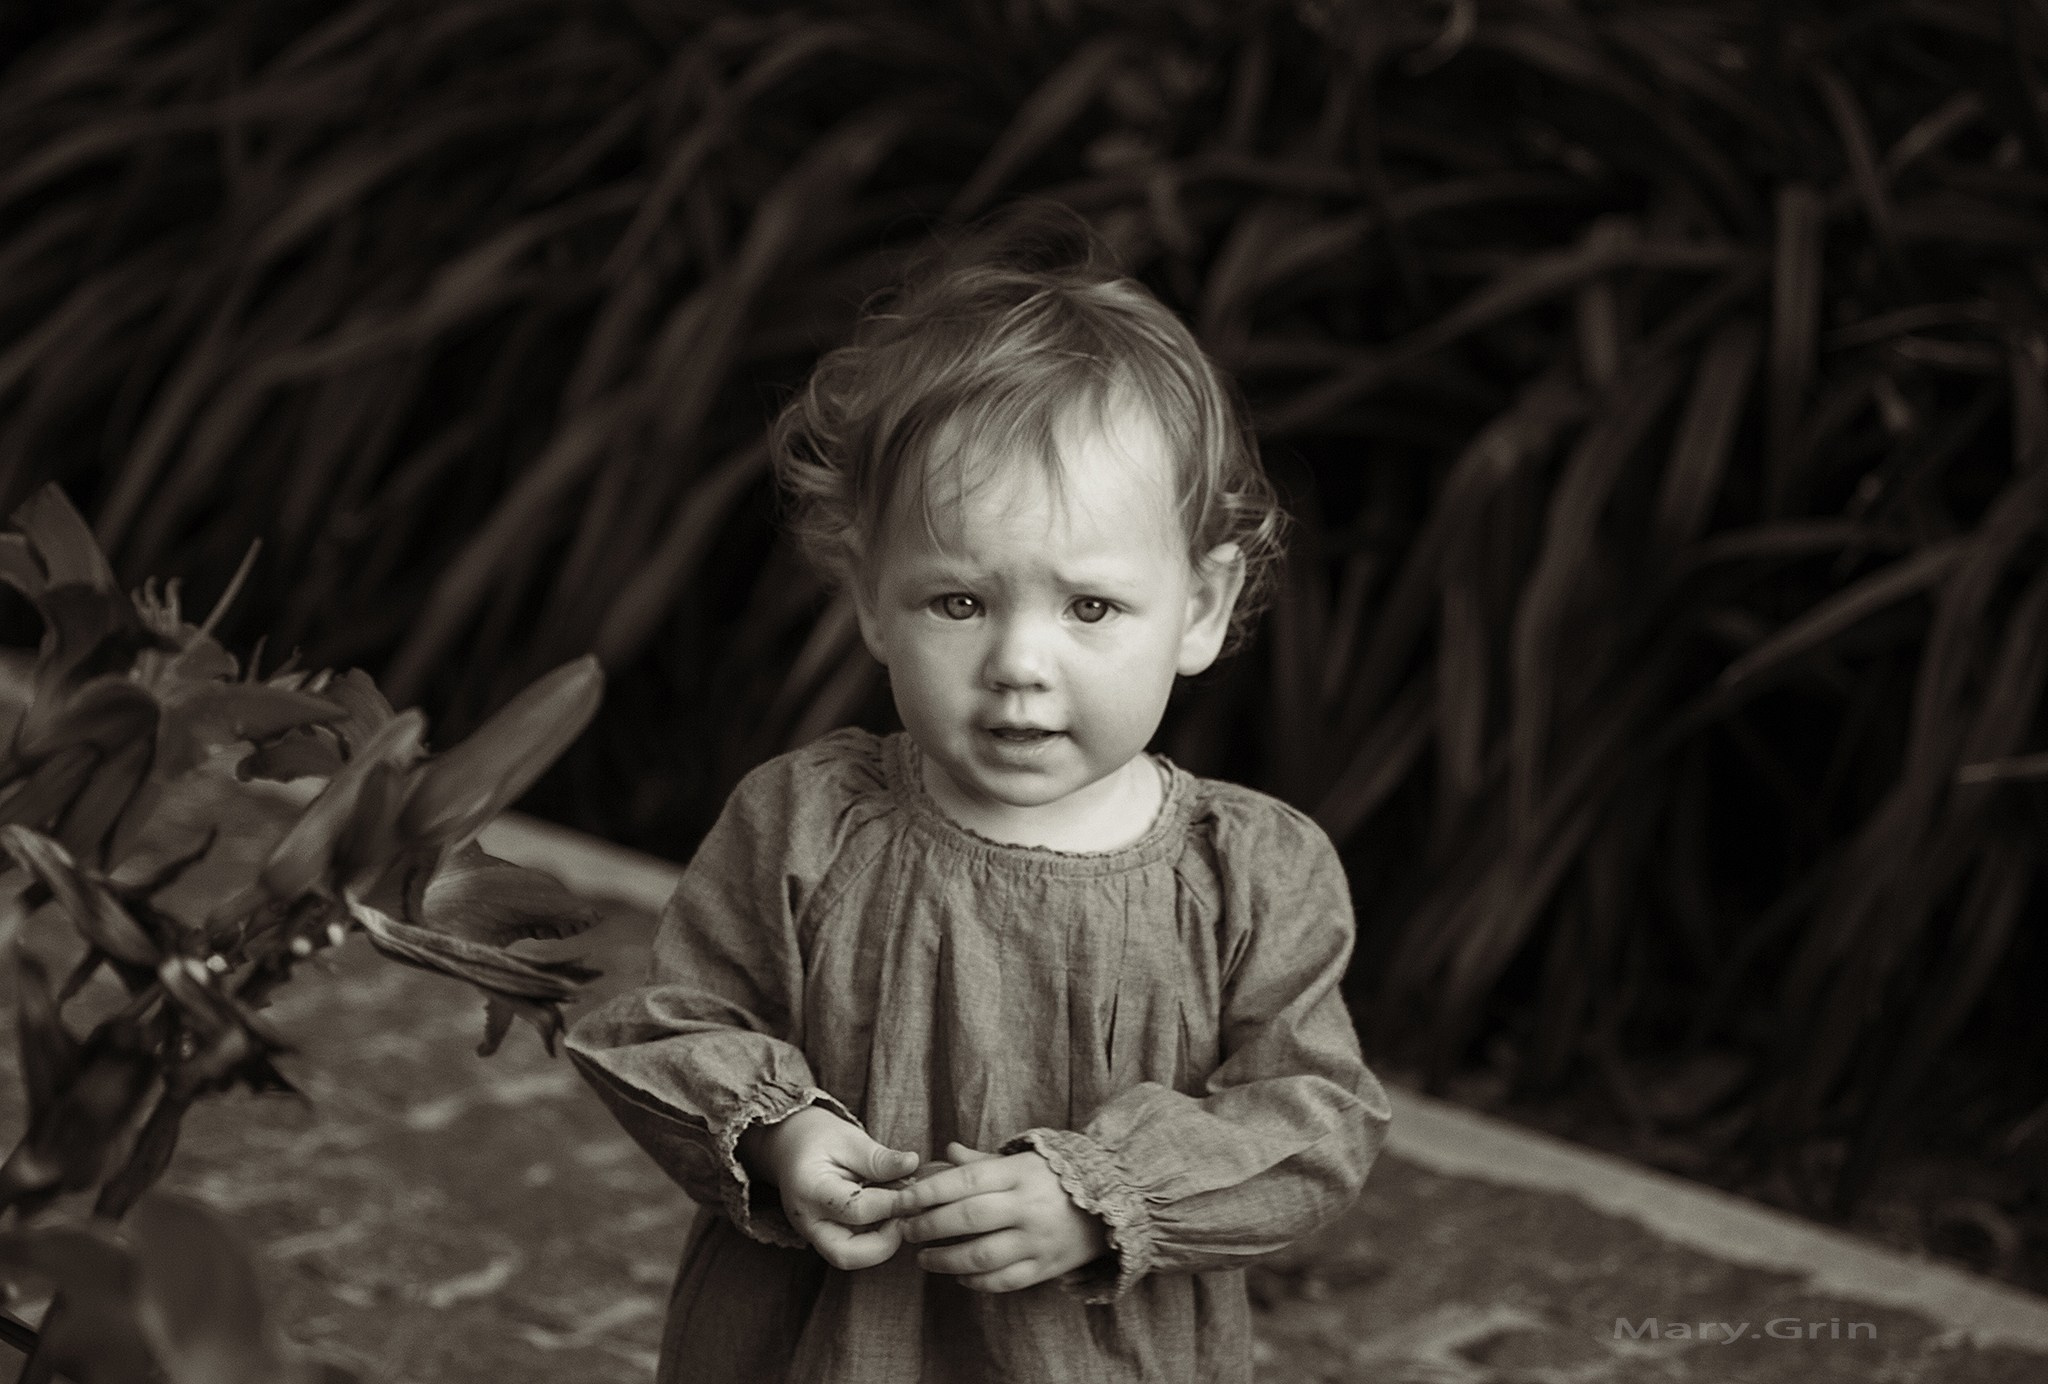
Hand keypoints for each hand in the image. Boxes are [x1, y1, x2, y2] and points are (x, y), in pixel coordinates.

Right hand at [739, 1106, 919, 1269]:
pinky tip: (890, 1216)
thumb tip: (912, 1164)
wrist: (788, 1145)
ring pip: (849, 1259)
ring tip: (900, 1215)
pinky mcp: (824, 1238)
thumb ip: (878, 1158)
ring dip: (882, 1245)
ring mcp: (812, 1234)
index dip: (893, 1204)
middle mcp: (807, 1221)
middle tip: (907, 1217)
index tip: (917, 1192)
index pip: (857, 1210)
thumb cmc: (818, 1138)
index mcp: (809, 1190)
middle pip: (845, 1255)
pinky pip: (852, 1250)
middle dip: (885, 1244)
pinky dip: (876, 1239)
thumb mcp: (848, 1138)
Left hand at [895, 1141, 1109, 1292]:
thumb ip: (983, 1161)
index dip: (928, 1191)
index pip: (965, 1180)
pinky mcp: (1046, 1268)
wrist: (1113, 1204)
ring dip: (944, 1260)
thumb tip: (946, 1153)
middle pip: (968, 1218)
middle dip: (928, 1226)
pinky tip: (958, 1276)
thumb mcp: (1024, 1160)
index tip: (903, 1201)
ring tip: (924, 1258)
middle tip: (907, 1231)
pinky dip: (975, 1282)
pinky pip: (1003, 1281)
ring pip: (981, 1256)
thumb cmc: (1056, 1178)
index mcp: (1020, 1173)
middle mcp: (1028, 1206)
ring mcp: (1037, 1240)